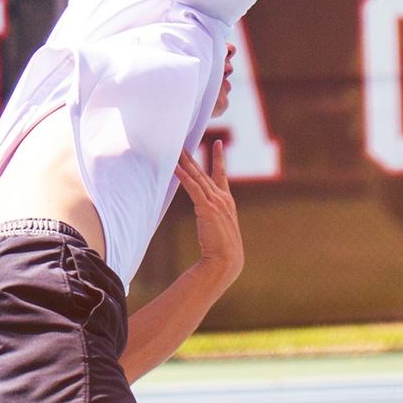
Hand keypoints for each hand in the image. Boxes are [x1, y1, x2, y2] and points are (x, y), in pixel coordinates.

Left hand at [176, 134, 243, 283]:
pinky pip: (193, 189)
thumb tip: (205, 215)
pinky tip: (176, 168)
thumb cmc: (221, 249)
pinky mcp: (208, 208)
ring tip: (176, 151)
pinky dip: (184, 178)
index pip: (221, 174)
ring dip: (185, 163)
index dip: (219, 158)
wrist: (226, 260)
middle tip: (183, 142)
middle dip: (192, 157)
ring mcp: (216, 202)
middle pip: (204, 173)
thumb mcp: (218, 228)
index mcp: (227, 201)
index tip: (218, 143)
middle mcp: (223, 198)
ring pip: (198, 177)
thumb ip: (212, 218)